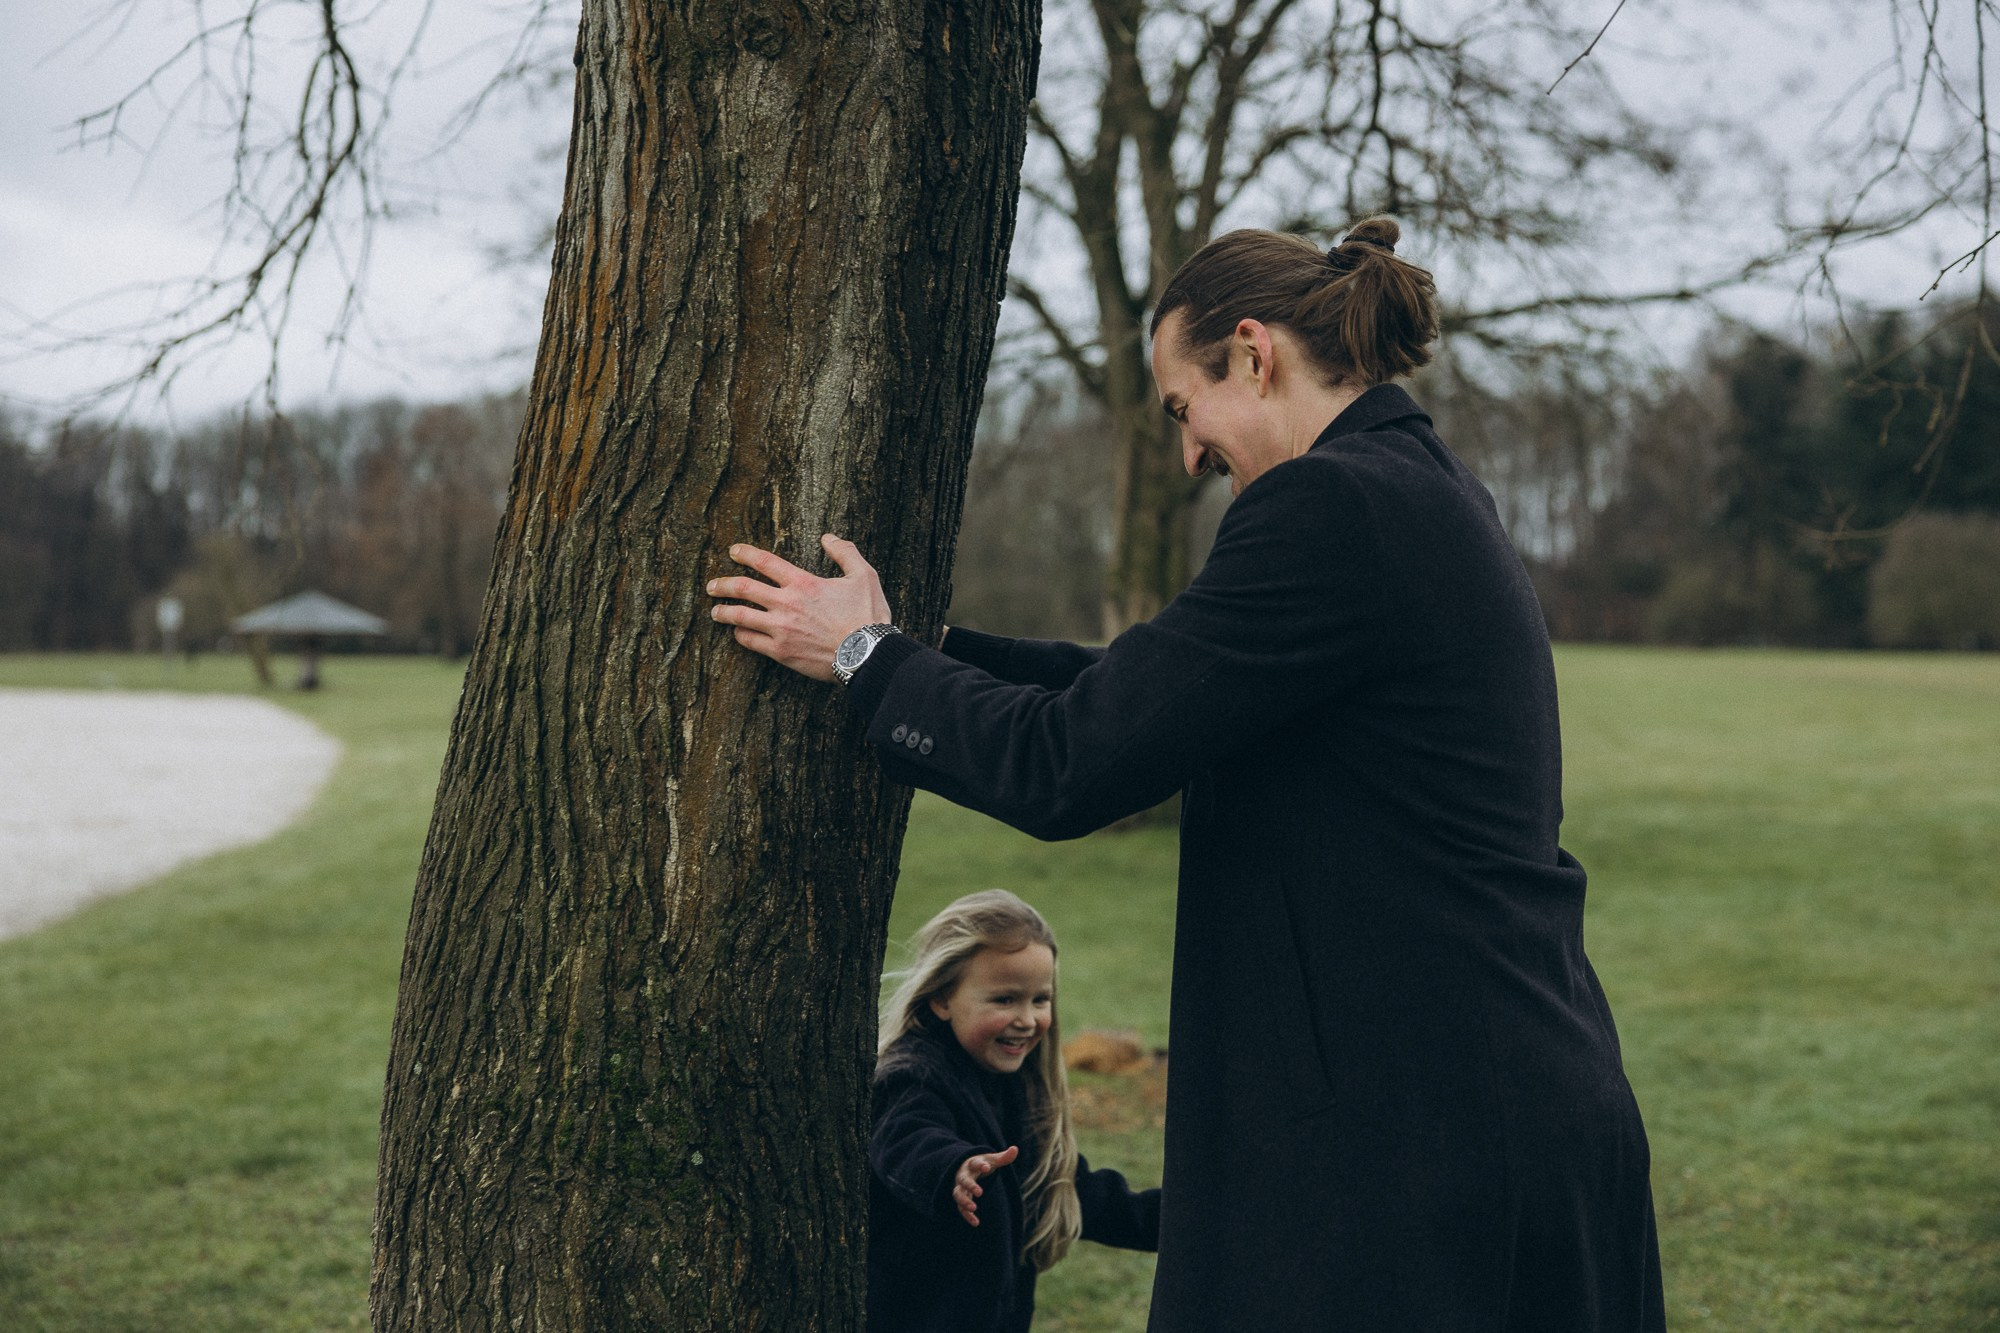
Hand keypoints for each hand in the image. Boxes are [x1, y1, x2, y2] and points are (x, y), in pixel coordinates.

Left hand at [706, 534, 892, 681]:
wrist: (867, 654)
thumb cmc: (867, 615)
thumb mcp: (864, 576)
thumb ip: (845, 552)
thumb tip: (829, 538)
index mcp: (803, 583)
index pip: (765, 562)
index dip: (745, 554)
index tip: (733, 551)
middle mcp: (787, 603)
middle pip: (743, 588)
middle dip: (722, 584)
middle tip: (712, 585)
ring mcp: (781, 629)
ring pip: (740, 616)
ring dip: (723, 612)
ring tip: (715, 611)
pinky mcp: (781, 652)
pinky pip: (750, 642)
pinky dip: (740, 636)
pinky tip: (737, 634)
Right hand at [953, 1144, 1018, 1226]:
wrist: (965, 1169)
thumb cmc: (981, 1164)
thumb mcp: (991, 1160)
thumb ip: (1003, 1157)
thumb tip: (1015, 1148)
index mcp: (971, 1164)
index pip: (975, 1164)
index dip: (981, 1165)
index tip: (986, 1167)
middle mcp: (963, 1176)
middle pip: (964, 1180)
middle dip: (970, 1186)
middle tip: (980, 1192)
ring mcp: (960, 1188)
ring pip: (958, 1194)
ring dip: (964, 1201)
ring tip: (974, 1208)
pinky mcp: (961, 1199)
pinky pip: (960, 1208)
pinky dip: (967, 1215)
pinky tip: (976, 1223)